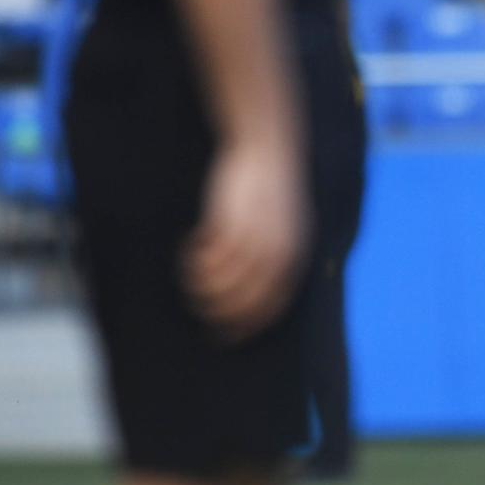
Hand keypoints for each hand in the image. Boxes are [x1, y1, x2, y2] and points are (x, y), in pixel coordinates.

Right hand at [184, 137, 310, 339]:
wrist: (268, 149)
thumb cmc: (271, 190)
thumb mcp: (285, 227)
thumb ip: (274, 258)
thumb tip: (254, 289)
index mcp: (294, 257)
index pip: (272, 306)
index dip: (247, 326)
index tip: (225, 336)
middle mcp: (278, 252)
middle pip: (245, 300)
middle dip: (220, 312)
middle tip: (200, 310)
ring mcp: (255, 237)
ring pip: (223, 281)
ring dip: (202, 286)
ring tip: (191, 278)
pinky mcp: (231, 221)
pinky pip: (209, 255)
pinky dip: (196, 259)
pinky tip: (190, 249)